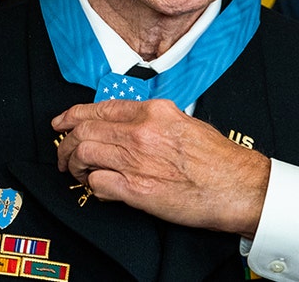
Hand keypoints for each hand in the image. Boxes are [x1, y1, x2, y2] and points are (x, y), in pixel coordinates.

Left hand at [52, 99, 269, 238]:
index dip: (73, 115)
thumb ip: (154, 120)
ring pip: (83, 155)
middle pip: (84, 131)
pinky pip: (97, 184)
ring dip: (73, 165)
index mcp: (154, 112)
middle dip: (66, 144)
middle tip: (64, 155)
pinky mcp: (136, 190)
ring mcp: (136, 161)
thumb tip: (128, 125)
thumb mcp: (185, 122)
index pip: (100, 108)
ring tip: (77, 173)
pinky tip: (99, 188)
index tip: (62, 123)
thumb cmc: (218, 159)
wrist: (237, 187)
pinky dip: (92, 186)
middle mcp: (141, 132)